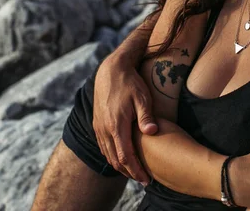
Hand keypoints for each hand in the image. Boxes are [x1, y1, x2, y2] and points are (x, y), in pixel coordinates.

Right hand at [92, 54, 157, 184]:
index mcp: (116, 125)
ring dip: (120, 165)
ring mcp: (99, 126)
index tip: (146, 179)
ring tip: (134, 172)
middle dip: (129, 172)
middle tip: (143, 180)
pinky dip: (112, 155)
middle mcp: (105, 129)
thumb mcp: (142, 97)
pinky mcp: (97, 122)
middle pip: (115, 159)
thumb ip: (146, 116)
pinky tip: (121, 157)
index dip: (136, 170)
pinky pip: (103, 146)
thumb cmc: (131, 83)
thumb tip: (152, 132)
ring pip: (108, 154)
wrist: (111, 70)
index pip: (125, 156)